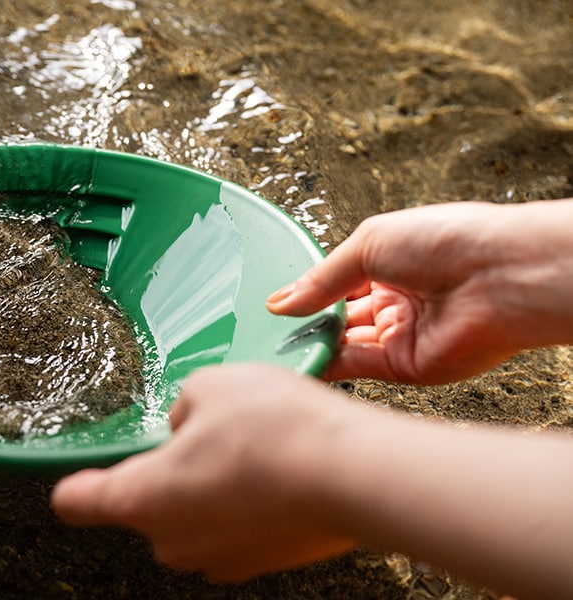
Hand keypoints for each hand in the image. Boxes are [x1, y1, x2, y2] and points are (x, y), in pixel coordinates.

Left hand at [51, 364, 357, 581]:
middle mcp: (173, 541)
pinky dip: (251, 497)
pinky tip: (278, 465)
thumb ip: (182, 406)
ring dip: (214, 482)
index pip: (77, 501)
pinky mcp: (265, 561)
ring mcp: (221, 558)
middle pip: (148, 503)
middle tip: (207, 432)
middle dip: (171, 468)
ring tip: (253, 445)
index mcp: (140, 498)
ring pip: (198, 512)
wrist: (355, 474)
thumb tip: (188, 424)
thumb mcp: (208, 386)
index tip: (79, 476)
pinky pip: (240, 522)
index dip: (78, 484)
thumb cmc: (275, 430)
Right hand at [267, 199, 572, 383]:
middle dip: (305, 322)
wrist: (499, 277)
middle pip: (337, 317)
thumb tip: (281, 302)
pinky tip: (299, 360)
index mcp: (389, 264)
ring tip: (274, 344)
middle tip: (267, 328)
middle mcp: (394, 301)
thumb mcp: (368, 244)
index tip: (273, 304)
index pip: (337, 284)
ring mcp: (399, 334)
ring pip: (342, 344)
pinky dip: (327, 365)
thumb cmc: (448, 242)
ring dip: (311, 344)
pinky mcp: (404, 365)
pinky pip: (356, 367)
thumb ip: (322, 279)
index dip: (306, 292)